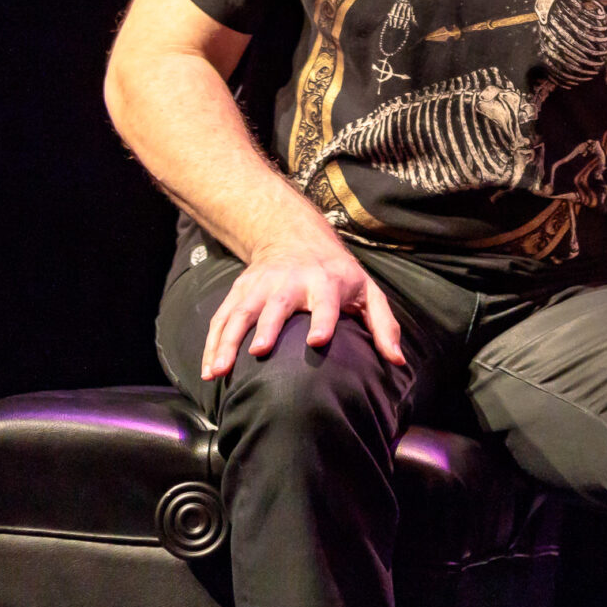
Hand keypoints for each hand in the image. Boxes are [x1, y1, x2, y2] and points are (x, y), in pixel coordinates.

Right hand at [202, 232, 406, 379]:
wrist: (295, 236)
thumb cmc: (338, 274)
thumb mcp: (367, 291)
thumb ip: (383, 325)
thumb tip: (397, 362)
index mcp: (325, 282)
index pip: (326, 302)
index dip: (323, 319)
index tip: (318, 340)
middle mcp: (290, 282)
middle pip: (277, 305)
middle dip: (267, 327)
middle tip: (259, 351)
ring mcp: (261, 286)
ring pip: (241, 313)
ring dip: (228, 340)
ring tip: (219, 370)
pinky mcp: (240, 291)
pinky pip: (222, 318)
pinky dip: (213, 343)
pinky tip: (209, 370)